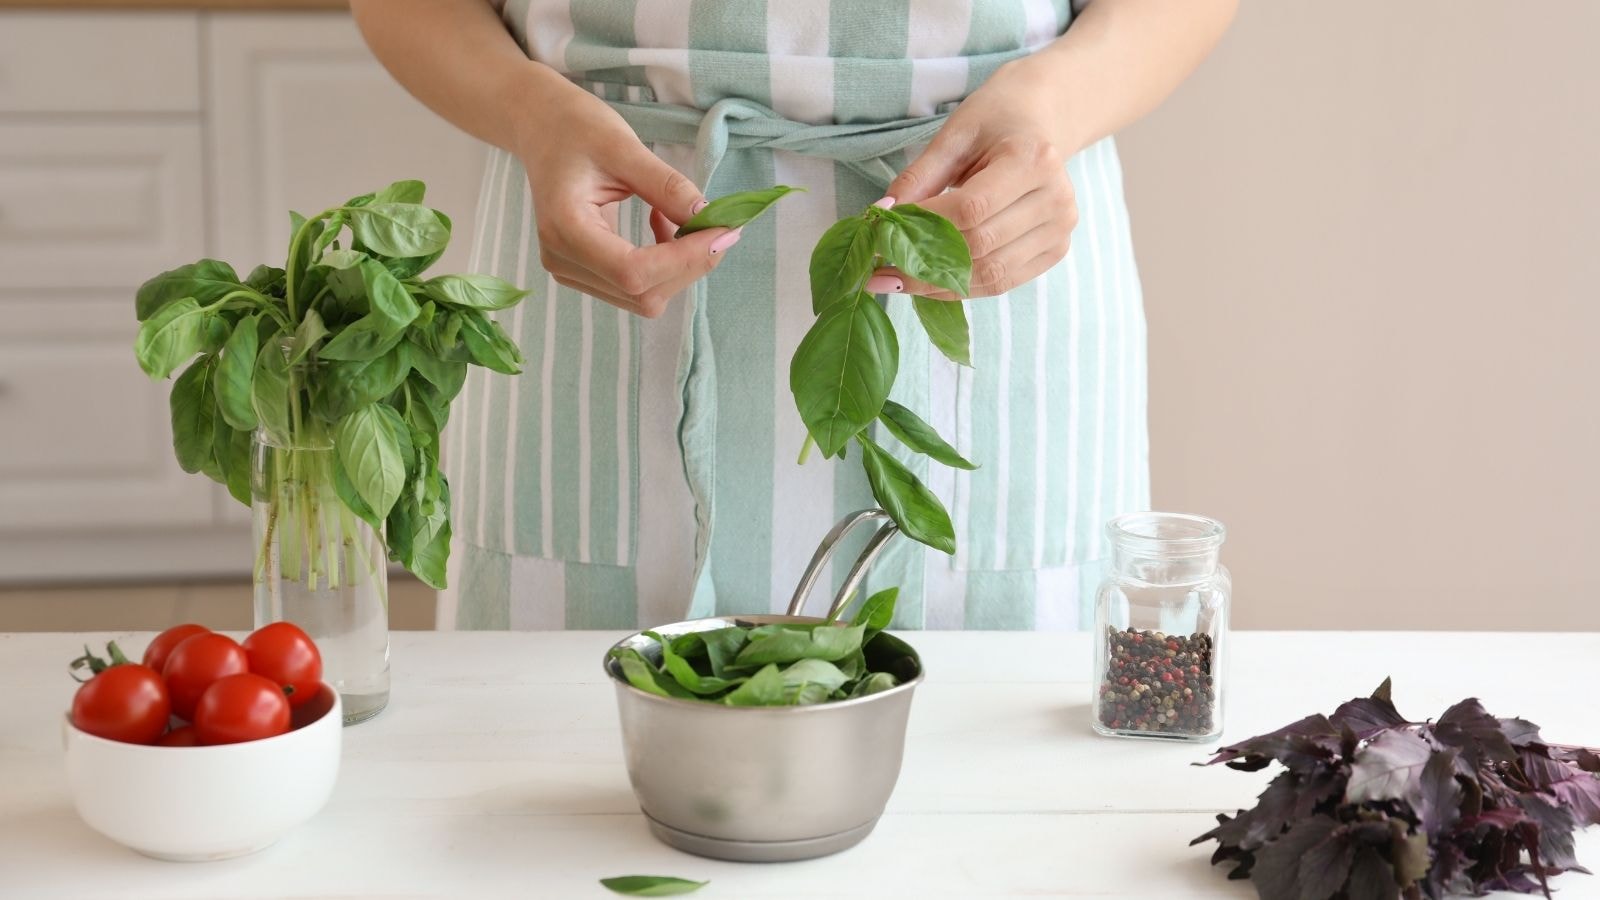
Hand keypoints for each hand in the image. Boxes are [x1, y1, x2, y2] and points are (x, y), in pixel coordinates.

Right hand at [513, 82, 741, 317]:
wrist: (542, 131)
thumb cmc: (575, 129)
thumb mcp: (622, 145)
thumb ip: (665, 185)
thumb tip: (707, 217)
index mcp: (564, 229)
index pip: (632, 272)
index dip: (684, 260)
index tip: (722, 231)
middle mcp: (563, 261)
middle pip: (641, 293)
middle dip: (690, 266)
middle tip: (721, 226)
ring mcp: (572, 271)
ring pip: (643, 297)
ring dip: (679, 267)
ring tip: (684, 219)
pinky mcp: (586, 272)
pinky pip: (635, 286)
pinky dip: (664, 264)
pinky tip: (663, 224)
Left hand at [870, 60, 1078, 300]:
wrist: (1041, 122)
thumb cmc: (995, 121)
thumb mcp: (955, 135)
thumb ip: (920, 176)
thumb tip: (881, 215)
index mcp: (1034, 159)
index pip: (971, 208)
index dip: (923, 226)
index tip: (881, 233)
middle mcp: (1056, 199)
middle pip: (980, 246)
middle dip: (923, 260)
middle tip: (877, 266)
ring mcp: (1060, 229)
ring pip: (990, 274)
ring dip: (936, 284)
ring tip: (894, 280)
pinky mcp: (1056, 250)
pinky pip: (1002, 282)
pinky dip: (960, 288)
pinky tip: (926, 284)